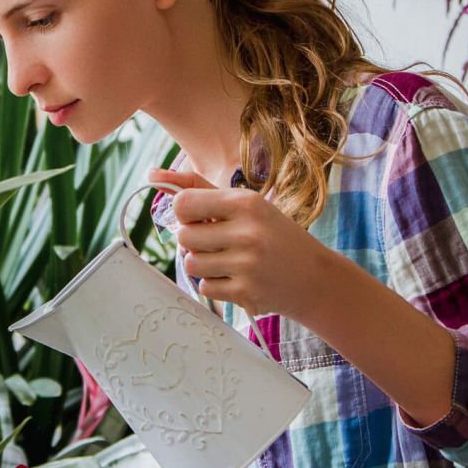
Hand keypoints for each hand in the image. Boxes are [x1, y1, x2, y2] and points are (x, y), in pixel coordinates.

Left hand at [148, 166, 337, 321]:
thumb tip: (153, 173)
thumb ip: (199, 187)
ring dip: (203, 263)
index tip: (199, 218)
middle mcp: (248, 232)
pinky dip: (216, 284)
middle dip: (194, 241)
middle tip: (217, 241)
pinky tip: (237, 278)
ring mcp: (248, 265)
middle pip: (183, 237)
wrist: (314, 277)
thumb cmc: (273, 234)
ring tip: (227, 260)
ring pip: (191, 264)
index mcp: (246, 203)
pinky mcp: (247, 293)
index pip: (183, 203)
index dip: (184, 212)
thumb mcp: (245, 204)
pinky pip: (205, 287)